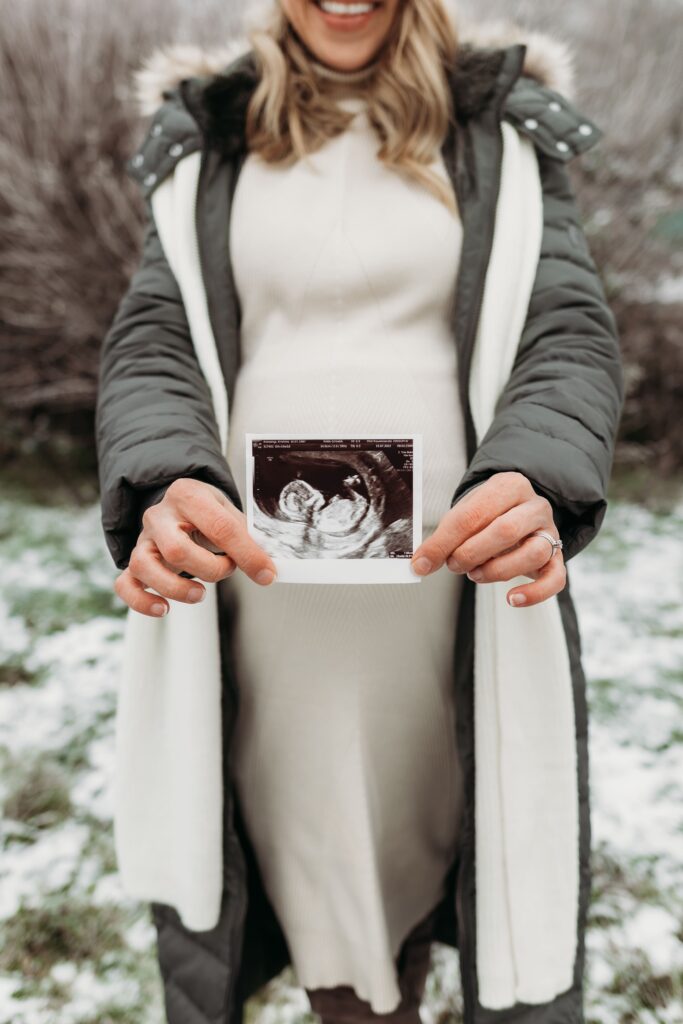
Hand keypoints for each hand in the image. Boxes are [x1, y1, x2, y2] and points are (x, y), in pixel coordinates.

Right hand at [114, 478, 277, 617]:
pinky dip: (142, 601)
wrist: (180, 503)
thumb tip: (268, 567)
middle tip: (228, 569)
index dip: (247, 555)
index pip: (220, 528)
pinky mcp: (135, 560)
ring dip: (176, 588)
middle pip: (177, 550)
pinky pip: (125, 584)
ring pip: (144, 566)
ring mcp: (144, 539)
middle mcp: (160, 515)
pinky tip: (164, 608)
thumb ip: (246, 536)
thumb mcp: (229, 511)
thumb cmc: (207, 511)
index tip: (266, 574)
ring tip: (199, 594)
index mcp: (188, 495)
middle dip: (210, 569)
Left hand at [410, 472, 565, 607]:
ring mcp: (549, 531)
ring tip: (475, 574)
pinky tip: (512, 599)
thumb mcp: (466, 513)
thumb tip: (422, 563)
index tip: (423, 562)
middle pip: (505, 531)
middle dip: (471, 554)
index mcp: (508, 486)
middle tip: (453, 565)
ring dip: (497, 571)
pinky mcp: (557, 557)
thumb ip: (446, 535)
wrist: (517, 510)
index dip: (444, 541)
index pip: (473, 514)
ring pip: (532, 553)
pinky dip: (534, 593)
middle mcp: (534, 506)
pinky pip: (555, 578)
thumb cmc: (488, 513)